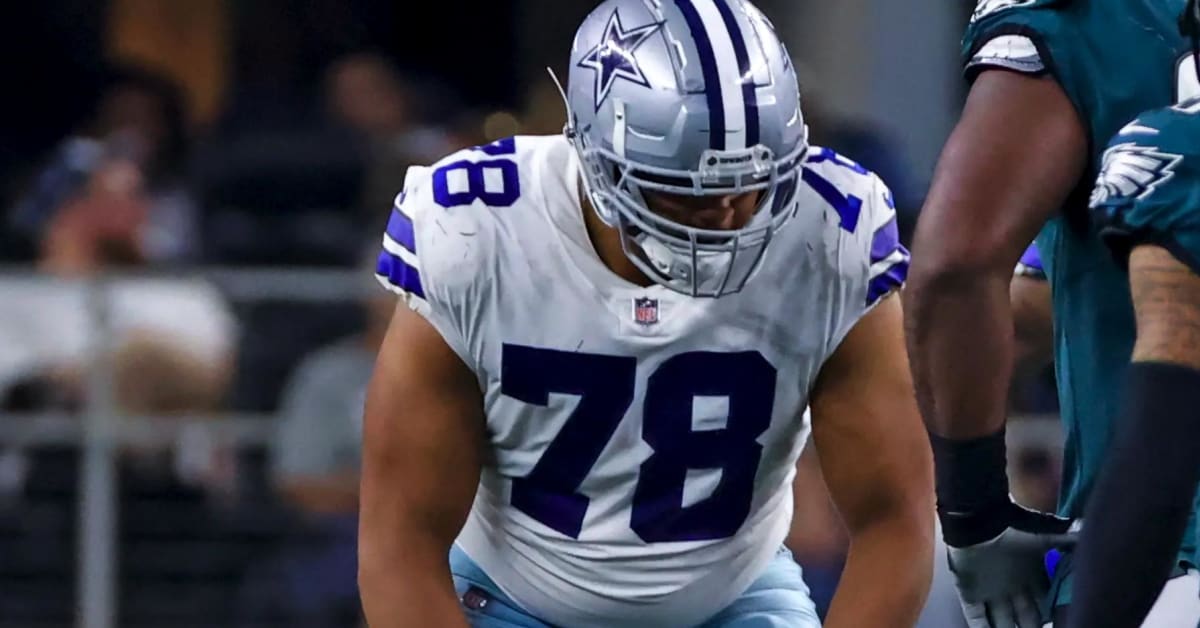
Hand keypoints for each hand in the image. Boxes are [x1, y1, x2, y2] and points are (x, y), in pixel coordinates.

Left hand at [943, 500, 1077, 627]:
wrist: (980, 521)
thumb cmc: (1013, 528)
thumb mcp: (1045, 536)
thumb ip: (1068, 539)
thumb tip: (1088, 534)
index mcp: (1029, 575)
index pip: (1044, 602)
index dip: (1053, 613)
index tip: (1066, 620)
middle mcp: (1012, 587)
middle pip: (1026, 618)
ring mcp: (990, 592)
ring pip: (1003, 622)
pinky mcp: (970, 595)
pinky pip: (977, 619)